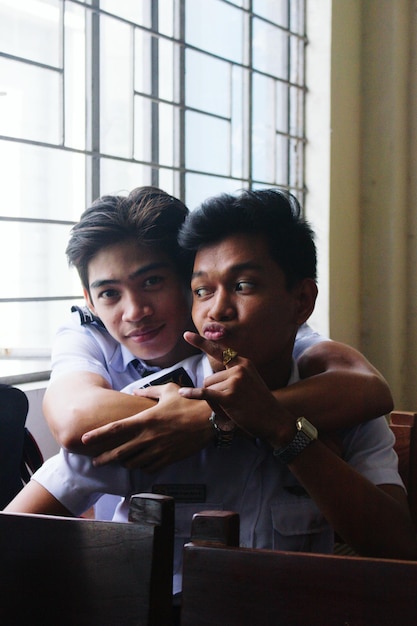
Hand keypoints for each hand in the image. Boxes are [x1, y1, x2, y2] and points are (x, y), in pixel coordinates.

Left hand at [81, 382, 211, 471]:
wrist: (210, 419)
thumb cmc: (189, 402)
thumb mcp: (168, 390)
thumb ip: (149, 391)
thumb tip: (135, 391)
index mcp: (145, 419)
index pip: (115, 429)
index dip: (98, 435)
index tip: (84, 439)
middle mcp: (149, 437)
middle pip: (119, 452)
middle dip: (104, 458)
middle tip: (96, 461)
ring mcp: (158, 450)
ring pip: (133, 463)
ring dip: (125, 463)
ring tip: (120, 461)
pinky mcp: (169, 458)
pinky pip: (149, 468)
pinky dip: (143, 467)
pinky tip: (142, 463)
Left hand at [179, 332, 296, 445]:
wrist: (275, 420)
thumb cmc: (260, 404)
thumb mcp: (250, 381)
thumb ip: (233, 375)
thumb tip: (208, 379)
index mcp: (243, 363)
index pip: (219, 351)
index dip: (201, 342)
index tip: (186, 335)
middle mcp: (239, 368)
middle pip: (209, 378)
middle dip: (215, 394)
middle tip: (233, 404)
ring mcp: (235, 381)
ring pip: (208, 389)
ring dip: (214, 402)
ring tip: (233, 409)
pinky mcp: (229, 396)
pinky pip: (205, 394)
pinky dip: (193, 394)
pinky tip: (183, 393)